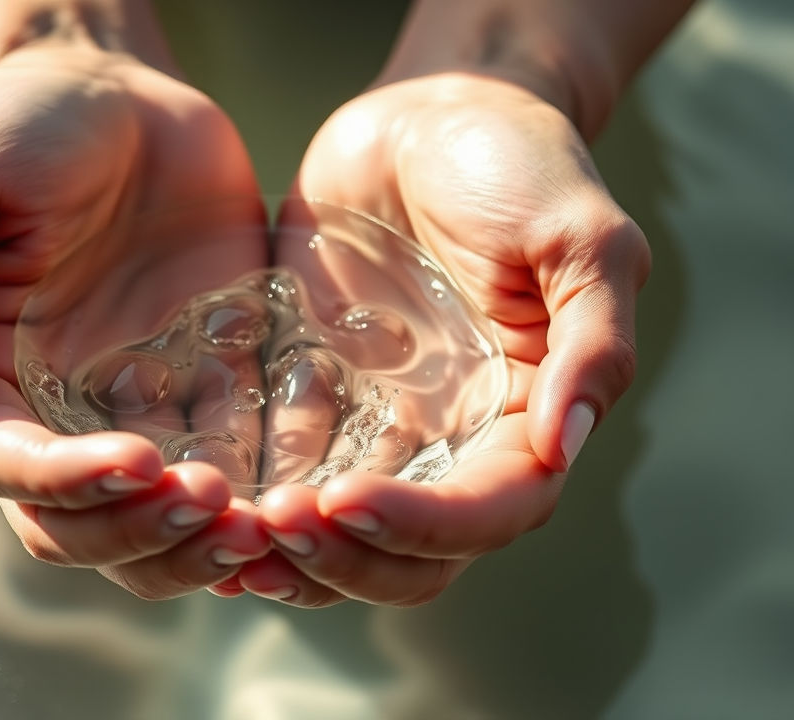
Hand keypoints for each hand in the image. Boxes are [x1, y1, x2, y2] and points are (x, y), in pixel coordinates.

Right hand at [0, 44, 270, 599]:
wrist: (116, 91)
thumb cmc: (18, 127)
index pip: (7, 466)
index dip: (66, 483)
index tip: (137, 461)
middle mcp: (58, 410)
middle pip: (84, 523)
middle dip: (141, 532)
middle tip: (213, 506)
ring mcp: (138, 404)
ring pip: (157, 518)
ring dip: (199, 540)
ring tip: (258, 526)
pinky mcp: (211, 382)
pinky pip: (237, 458)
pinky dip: (263, 494)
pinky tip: (301, 497)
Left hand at [233, 73, 649, 606]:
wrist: (428, 114)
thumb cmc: (518, 162)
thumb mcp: (581, 236)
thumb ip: (595, 341)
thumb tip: (565, 448)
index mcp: (527, 419)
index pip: (490, 511)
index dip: (422, 526)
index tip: (346, 502)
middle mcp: (454, 442)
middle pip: (411, 553)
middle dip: (344, 558)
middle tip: (274, 526)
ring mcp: (381, 426)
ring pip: (341, 534)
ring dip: (290, 554)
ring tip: (226, 531)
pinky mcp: (315, 396)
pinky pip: (282, 467)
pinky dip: (247, 499)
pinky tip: (199, 501)